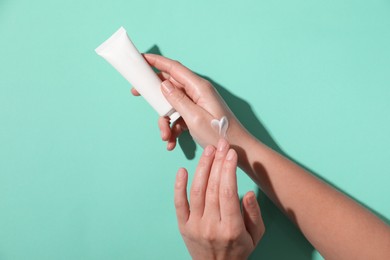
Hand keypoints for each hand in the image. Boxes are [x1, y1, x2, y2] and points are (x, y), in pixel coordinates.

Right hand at [131, 54, 249, 149]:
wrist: (236, 149)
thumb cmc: (219, 134)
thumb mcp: (194, 118)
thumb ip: (177, 100)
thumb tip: (163, 84)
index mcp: (199, 87)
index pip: (174, 68)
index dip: (157, 61)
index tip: (141, 58)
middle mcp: (197, 92)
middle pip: (170, 85)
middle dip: (154, 94)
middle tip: (136, 93)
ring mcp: (197, 103)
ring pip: (172, 105)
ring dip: (165, 121)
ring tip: (166, 137)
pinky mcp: (196, 114)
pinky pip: (179, 116)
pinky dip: (173, 128)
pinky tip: (172, 142)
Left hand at [174, 139, 264, 259]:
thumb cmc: (238, 249)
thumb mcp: (256, 236)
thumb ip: (254, 214)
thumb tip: (248, 193)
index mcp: (232, 228)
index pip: (228, 193)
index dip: (229, 170)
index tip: (231, 153)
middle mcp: (211, 226)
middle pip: (213, 188)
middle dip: (217, 162)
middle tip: (221, 143)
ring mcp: (195, 226)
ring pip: (197, 191)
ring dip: (202, 168)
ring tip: (208, 151)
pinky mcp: (183, 226)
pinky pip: (179, 203)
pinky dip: (179, 185)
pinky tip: (183, 169)